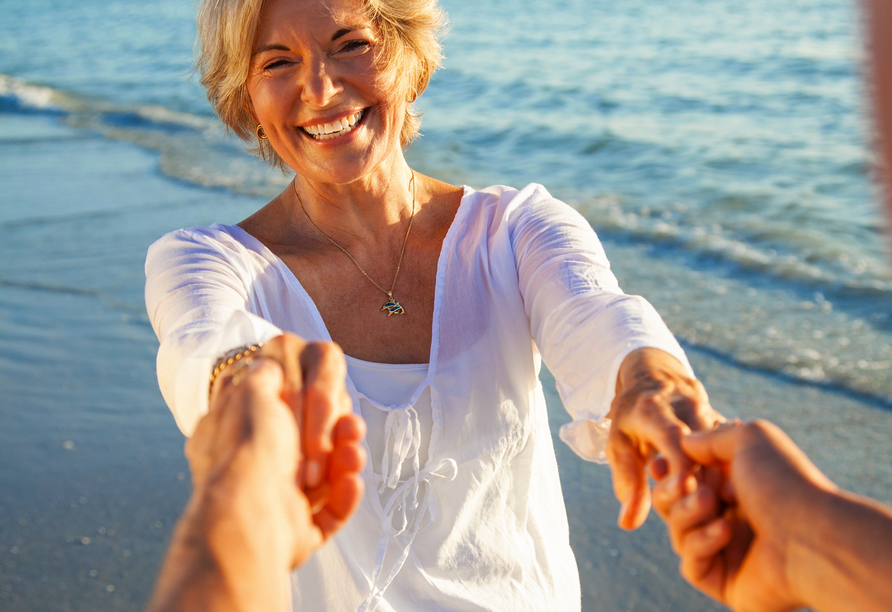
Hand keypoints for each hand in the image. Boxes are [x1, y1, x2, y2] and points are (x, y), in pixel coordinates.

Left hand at [191, 357, 365, 567]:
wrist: (249, 514)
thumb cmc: (249, 449)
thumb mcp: (252, 390)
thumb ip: (266, 373)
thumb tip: (271, 365)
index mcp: (240, 431)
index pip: (282, 402)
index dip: (306, 394)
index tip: (313, 394)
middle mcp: (258, 461)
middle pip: (313, 435)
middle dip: (332, 429)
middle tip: (332, 433)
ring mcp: (279, 495)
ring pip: (327, 471)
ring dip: (345, 458)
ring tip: (352, 453)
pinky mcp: (299, 526)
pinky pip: (332, 509)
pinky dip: (345, 496)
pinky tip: (351, 482)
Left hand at [607, 347, 722, 528]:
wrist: (652, 374)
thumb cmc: (631, 416)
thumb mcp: (619, 444)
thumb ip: (627, 481)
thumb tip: (628, 523)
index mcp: (653, 409)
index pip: (673, 437)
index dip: (681, 466)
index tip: (686, 494)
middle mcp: (684, 403)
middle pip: (704, 442)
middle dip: (708, 475)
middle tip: (708, 509)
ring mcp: (707, 406)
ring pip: (723, 443)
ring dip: (724, 474)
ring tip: (723, 505)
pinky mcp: (721, 415)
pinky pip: (732, 442)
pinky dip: (732, 466)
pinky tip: (735, 492)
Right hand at [652, 420, 835, 611]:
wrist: (814, 537)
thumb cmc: (783, 482)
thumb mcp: (748, 438)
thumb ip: (708, 437)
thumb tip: (682, 445)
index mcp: (737, 488)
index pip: (687, 481)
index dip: (669, 473)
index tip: (658, 463)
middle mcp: (731, 518)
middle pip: (673, 507)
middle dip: (672, 492)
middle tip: (684, 481)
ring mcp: (727, 553)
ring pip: (678, 534)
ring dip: (688, 514)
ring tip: (712, 503)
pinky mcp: (725, 583)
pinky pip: (692, 565)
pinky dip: (701, 544)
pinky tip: (725, 531)